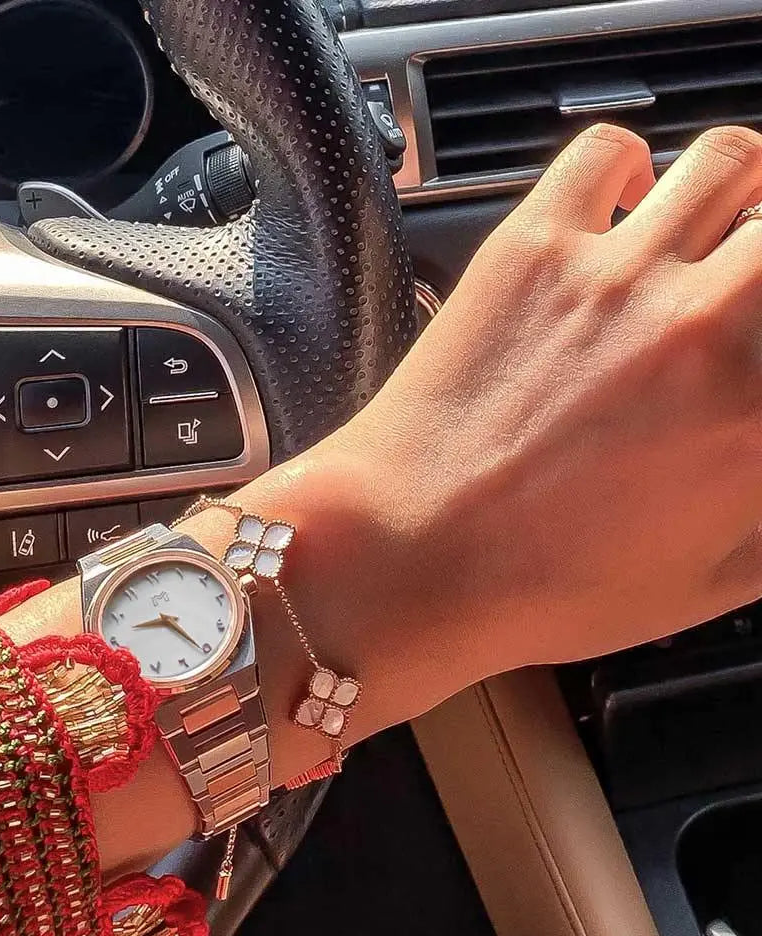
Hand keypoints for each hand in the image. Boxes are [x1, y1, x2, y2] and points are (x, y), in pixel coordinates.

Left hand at [3, 123, 761, 869]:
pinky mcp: (533, 246)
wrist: (404, 559)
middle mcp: (712, 325)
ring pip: (734, 161)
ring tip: (712, 227)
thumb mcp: (703, 585)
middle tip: (750, 286)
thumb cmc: (534, 588)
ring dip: (737, 192)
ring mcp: (619, 274)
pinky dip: (624, 170)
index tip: (753, 366)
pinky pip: (606, 154)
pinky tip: (615, 211)